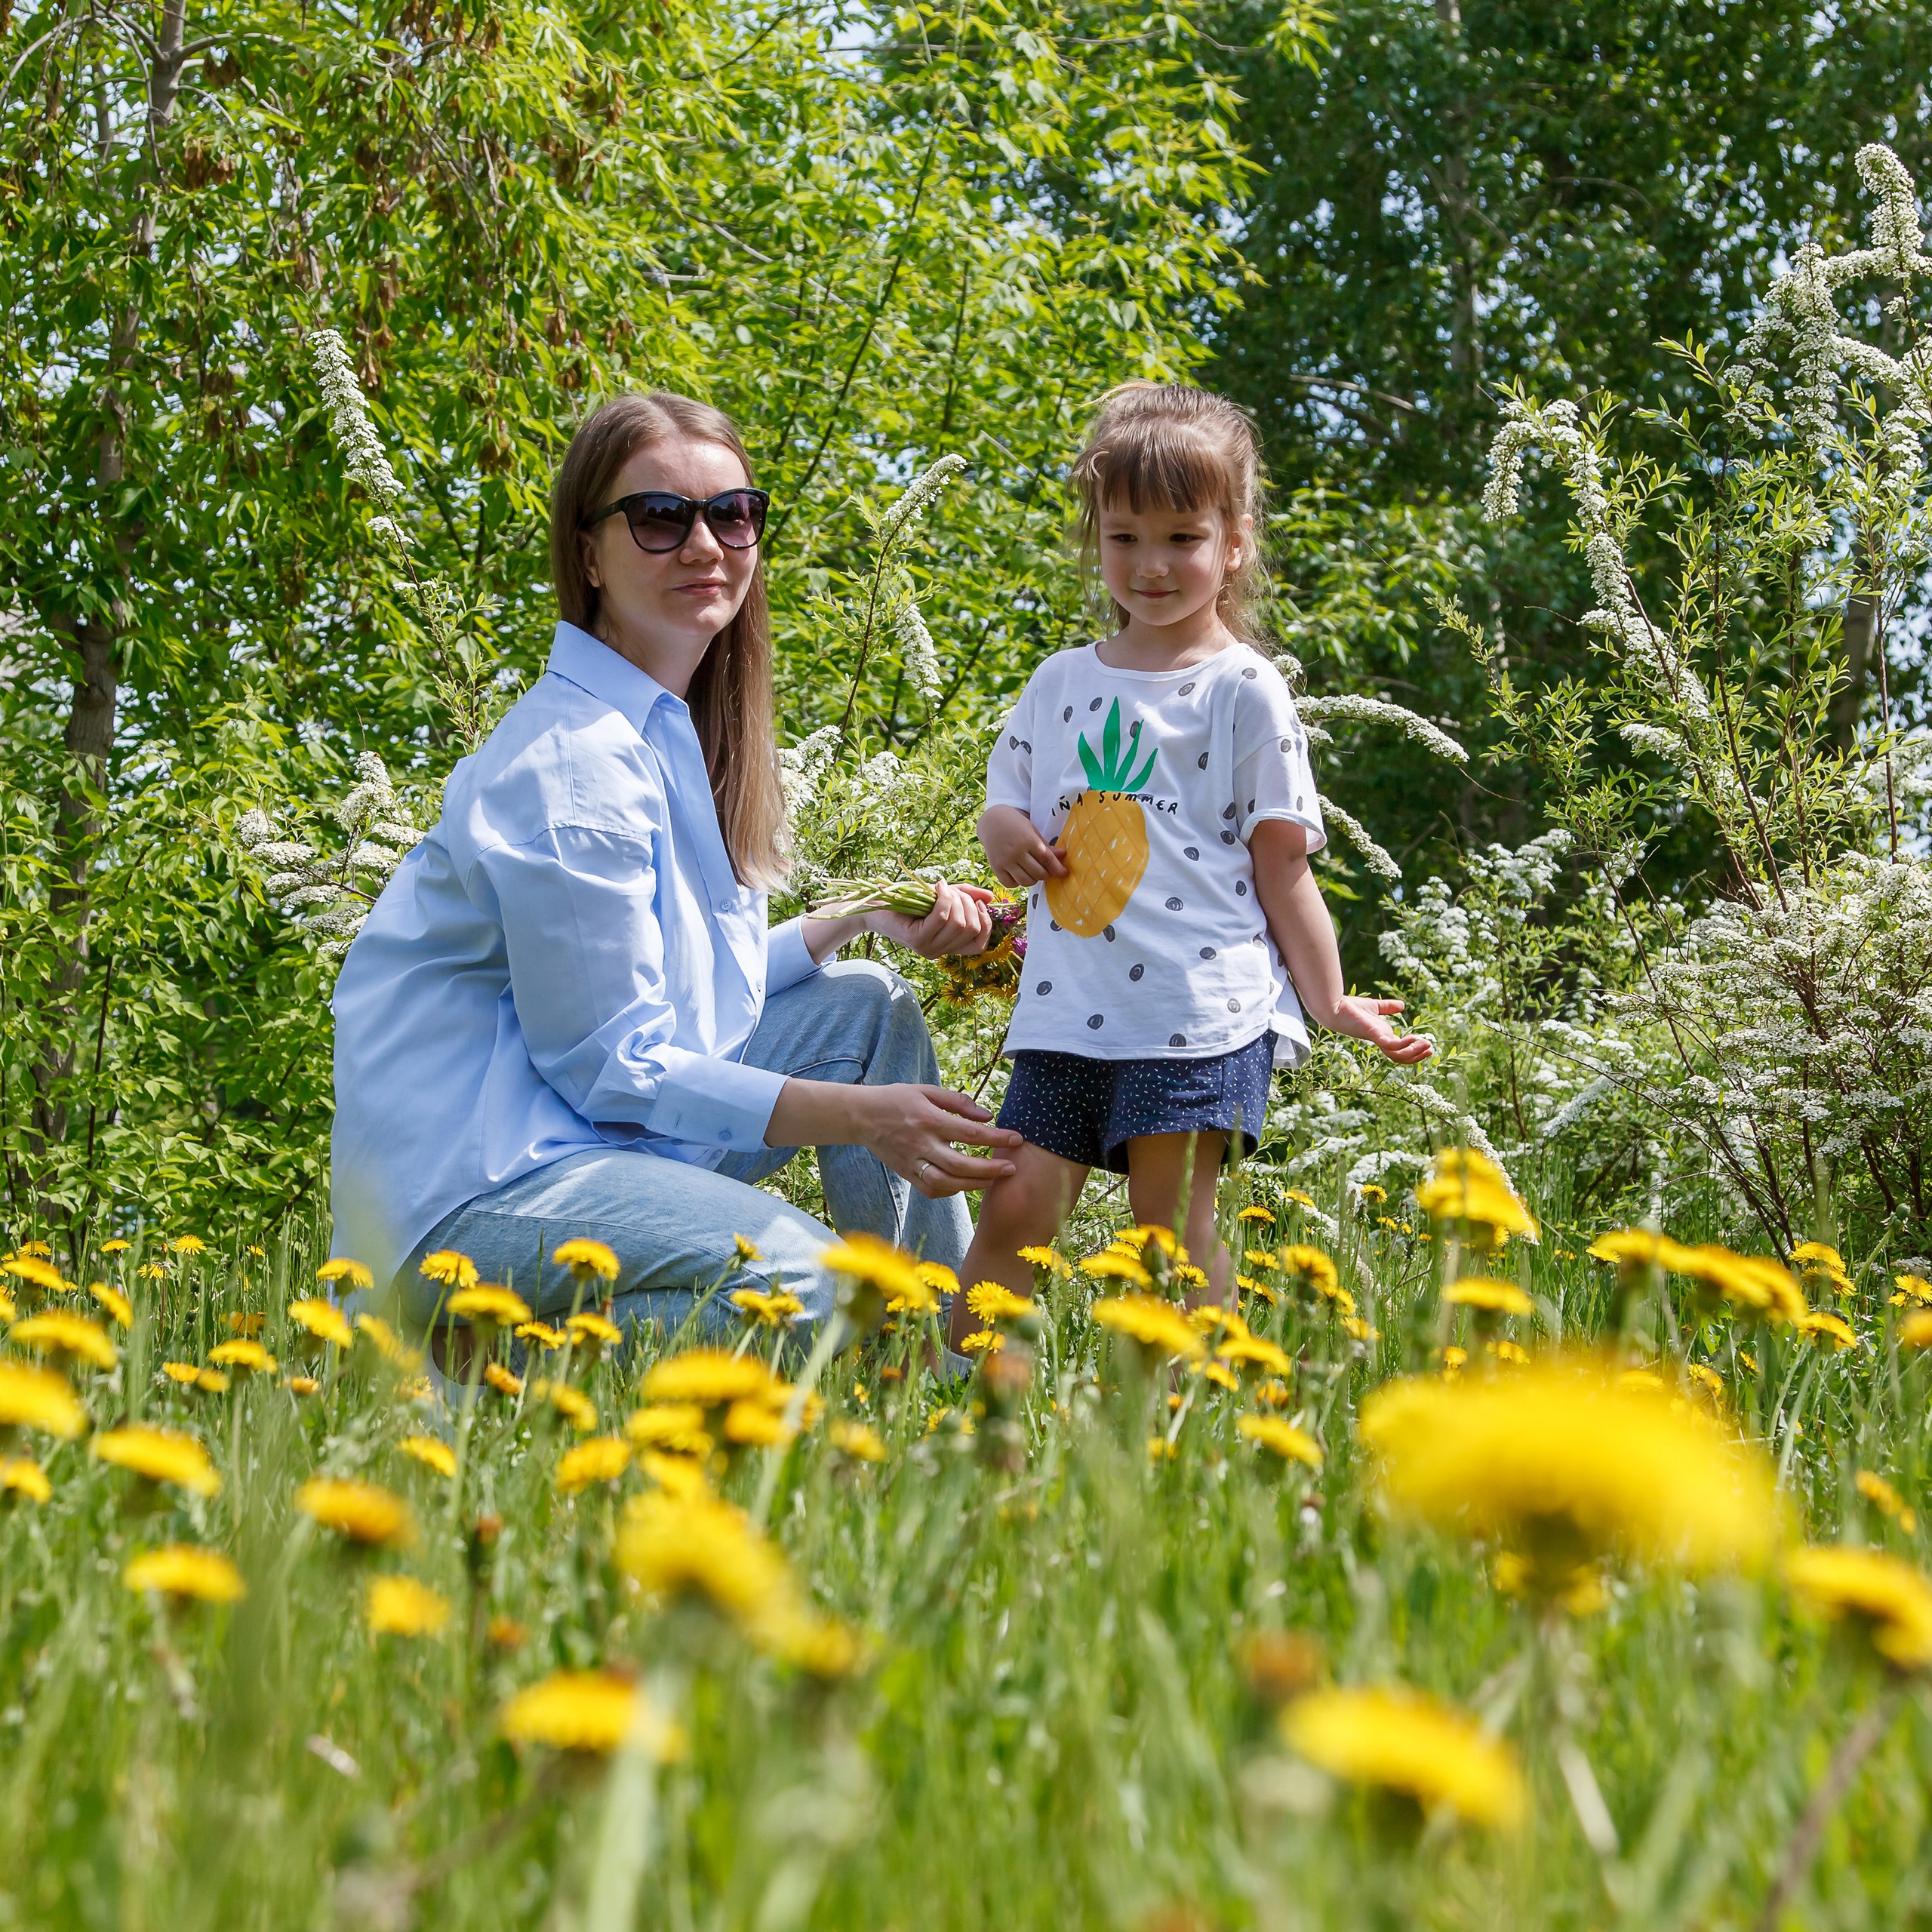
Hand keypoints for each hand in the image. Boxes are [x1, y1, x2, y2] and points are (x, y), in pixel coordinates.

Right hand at [851, 1083, 1022, 1196]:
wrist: (861, 1116)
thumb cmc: (897, 1099)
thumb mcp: (926, 1090)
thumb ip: (958, 1102)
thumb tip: (987, 1116)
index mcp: (929, 1119)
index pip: (970, 1134)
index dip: (997, 1138)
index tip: (1017, 1139)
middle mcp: (921, 1143)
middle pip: (961, 1165)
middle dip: (990, 1169)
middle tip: (1011, 1168)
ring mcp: (912, 1162)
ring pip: (946, 1183)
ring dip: (973, 1184)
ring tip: (993, 1179)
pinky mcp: (906, 1173)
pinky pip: (931, 1190)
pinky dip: (951, 1190)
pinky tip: (965, 1184)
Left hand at [872, 880, 993, 957]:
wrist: (877, 904)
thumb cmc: (910, 900)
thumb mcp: (945, 896)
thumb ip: (967, 897)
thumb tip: (990, 898)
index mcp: (949, 946)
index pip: (980, 945)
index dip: (985, 922)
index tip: (978, 903)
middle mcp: (940, 952)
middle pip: (971, 929)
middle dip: (969, 904)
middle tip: (954, 891)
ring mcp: (929, 948)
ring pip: (959, 923)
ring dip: (955, 899)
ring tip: (942, 888)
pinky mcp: (917, 939)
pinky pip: (942, 916)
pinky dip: (944, 898)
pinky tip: (937, 887)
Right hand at [979, 804, 1066, 888]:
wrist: (992, 821)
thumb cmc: (1016, 824)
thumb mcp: (1033, 831)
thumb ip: (1046, 846)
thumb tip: (1063, 855)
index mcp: (1028, 840)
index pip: (1047, 860)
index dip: (1058, 869)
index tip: (1064, 873)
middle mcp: (1016, 852)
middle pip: (1039, 873)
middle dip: (1047, 874)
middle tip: (1047, 870)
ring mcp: (1005, 861)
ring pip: (1026, 881)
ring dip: (1033, 879)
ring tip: (1033, 871)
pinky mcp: (996, 868)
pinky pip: (1011, 884)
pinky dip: (1017, 882)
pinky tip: (1019, 873)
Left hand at [1326, 995, 1433, 1064]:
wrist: (1334, 1007)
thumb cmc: (1350, 1007)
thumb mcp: (1374, 1007)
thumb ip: (1387, 1007)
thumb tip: (1402, 1006)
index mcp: (1382, 1036)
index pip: (1401, 1049)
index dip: (1414, 1049)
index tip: (1428, 1044)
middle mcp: (1381, 1040)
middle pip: (1401, 1057)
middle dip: (1417, 1055)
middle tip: (1431, 1050)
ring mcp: (1377, 1039)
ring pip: (1398, 1055)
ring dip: (1414, 1053)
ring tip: (1426, 1045)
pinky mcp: (1373, 1034)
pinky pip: (1391, 1045)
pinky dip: (1403, 1045)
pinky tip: (1413, 1038)